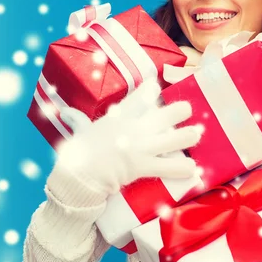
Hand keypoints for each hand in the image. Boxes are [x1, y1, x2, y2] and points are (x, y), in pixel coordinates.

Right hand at [55, 78, 201, 196]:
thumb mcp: (80, 132)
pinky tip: (193, 169)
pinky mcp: (144, 166)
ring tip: (197, 135)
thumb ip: (78, 120)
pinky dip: (182, 169)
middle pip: (167, 114)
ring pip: (175, 138)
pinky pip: (169, 167)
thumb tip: (64, 112)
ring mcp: (141, 148)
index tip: (157, 86)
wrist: (79, 176)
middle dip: (180, 111)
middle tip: (187, 110)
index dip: (152, 89)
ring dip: (188, 137)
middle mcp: (135, 129)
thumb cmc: (79, 153)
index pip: (141, 96)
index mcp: (120, 117)